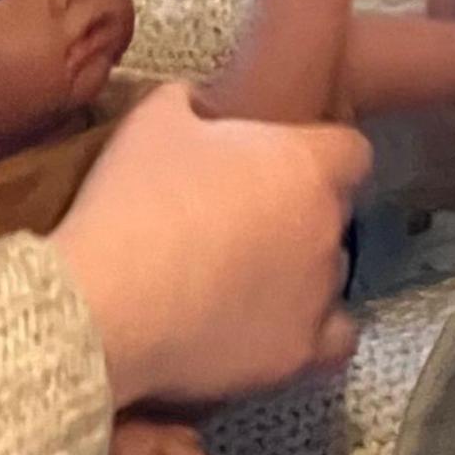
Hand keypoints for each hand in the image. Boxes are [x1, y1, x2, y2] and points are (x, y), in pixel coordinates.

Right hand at [51, 82, 368, 407]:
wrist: (104, 304)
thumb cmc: (132, 204)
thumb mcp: (153, 122)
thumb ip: (191, 102)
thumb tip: (198, 101)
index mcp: (305, 164)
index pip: (350, 151)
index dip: (317, 156)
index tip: (278, 165)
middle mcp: (326, 227)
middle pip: (334, 213)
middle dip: (298, 213)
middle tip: (241, 220)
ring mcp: (318, 294)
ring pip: (330, 274)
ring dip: (299, 272)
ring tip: (241, 279)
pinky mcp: (299, 353)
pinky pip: (335, 341)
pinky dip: (313, 331)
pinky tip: (276, 326)